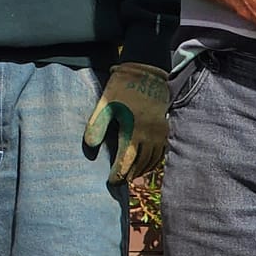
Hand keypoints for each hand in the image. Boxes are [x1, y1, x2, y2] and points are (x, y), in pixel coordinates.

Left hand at [83, 62, 168, 182]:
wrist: (146, 73)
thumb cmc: (121, 88)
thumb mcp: (105, 104)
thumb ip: (97, 125)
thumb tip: (90, 146)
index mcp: (134, 130)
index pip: (126, 161)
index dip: (118, 174)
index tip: (110, 182)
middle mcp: (150, 135)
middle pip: (140, 163)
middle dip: (129, 174)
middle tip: (119, 182)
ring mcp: (160, 133)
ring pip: (152, 160)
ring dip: (141, 170)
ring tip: (130, 176)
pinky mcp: (165, 129)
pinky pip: (161, 153)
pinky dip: (153, 162)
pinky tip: (145, 165)